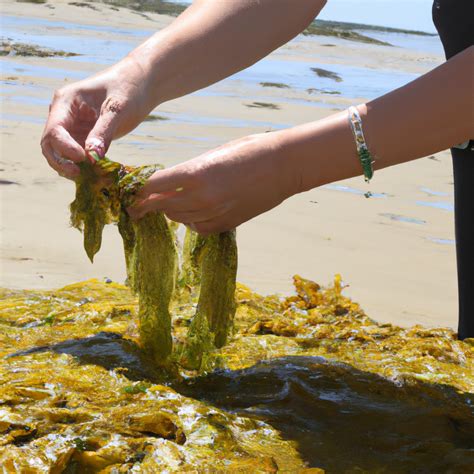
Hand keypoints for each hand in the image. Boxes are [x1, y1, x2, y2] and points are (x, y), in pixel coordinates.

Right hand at [40, 57, 153, 178]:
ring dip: (69, 166)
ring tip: (86, 176)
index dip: (64, 148)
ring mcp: (73, 127)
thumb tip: (91, 157)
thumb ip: (103, 132)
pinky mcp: (86, 137)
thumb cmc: (129, 89)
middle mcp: (64, 115)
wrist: (142, 83)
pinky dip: (82, 166)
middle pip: (50, 144)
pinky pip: (77, 156)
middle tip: (78, 174)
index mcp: (66, 101)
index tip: (82, 158)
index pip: (54, 130)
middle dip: (60, 161)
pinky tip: (94, 174)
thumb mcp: (117, 109)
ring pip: (61, 153)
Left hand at [128, 132, 297, 234]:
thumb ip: (188, 171)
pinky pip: (196, 228)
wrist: (284, 166)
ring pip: (178, 217)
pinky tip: (192, 211)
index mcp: (194, 173)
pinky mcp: (226, 224)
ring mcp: (214, 213)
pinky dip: (190, 220)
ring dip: (170, 210)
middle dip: (148, 203)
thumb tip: (168, 183)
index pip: (152, 187)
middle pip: (161, 205)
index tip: (128, 194)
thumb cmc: (249, 151)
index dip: (137, 191)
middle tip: (138, 203)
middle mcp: (201, 197)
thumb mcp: (213, 154)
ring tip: (168, 202)